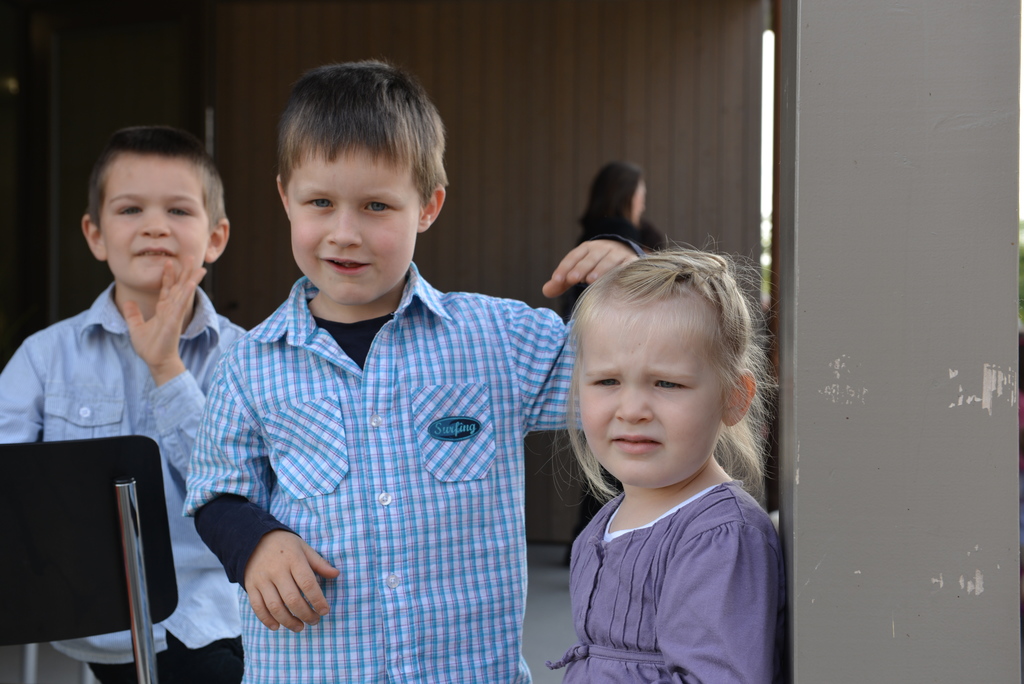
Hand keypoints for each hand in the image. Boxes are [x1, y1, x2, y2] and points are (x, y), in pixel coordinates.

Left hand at [123, 259, 205, 385]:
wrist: (156, 361)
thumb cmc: (149, 347)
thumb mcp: (135, 327)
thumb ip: (132, 314)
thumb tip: (127, 301)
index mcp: (163, 310)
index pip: (167, 289)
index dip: (168, 276)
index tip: (169, 262)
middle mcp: (171, 310)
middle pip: (179, 287)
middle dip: (184, 272)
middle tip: (190, 257)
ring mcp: (174, 314)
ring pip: (184, 293)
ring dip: (191, 279)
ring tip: (198, 266)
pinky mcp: (175, 320)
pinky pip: (181, 304)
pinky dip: (186, 293)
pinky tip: (191, 283)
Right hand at [244, 530, 340, 632]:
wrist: (253, 539)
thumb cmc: (285, 545)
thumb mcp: (304, 548)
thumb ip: (319, 563)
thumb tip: (336, 574)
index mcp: (293, 559)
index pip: (307, 584)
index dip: (317, 600)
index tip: (325, 611)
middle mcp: (277, 570)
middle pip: (292, 599)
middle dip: (305, 614)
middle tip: (315, 621)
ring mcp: (262, 579)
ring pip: (275, 607)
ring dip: (288, 621)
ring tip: (300, 627)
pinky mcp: (251, 586)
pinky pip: (257, 607)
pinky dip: (267, 620)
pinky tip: (277, 626)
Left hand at [542, 239, 638, 297]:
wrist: (623, 252)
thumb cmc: (595, 266)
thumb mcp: (578, 270)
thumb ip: (563, 282)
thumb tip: (545, 291)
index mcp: (586, 249)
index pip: (573, 256)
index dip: (564, 267)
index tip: (557, 279)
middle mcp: (602, 248)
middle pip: (590, 258)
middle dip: (580, 268)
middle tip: (572, 279)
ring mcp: (617, 253)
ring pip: (608, 260)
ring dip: (600, 269)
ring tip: (591, 280)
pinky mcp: (631, 261)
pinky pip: (626, 265)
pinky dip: (621, 271)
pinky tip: (616, 281)